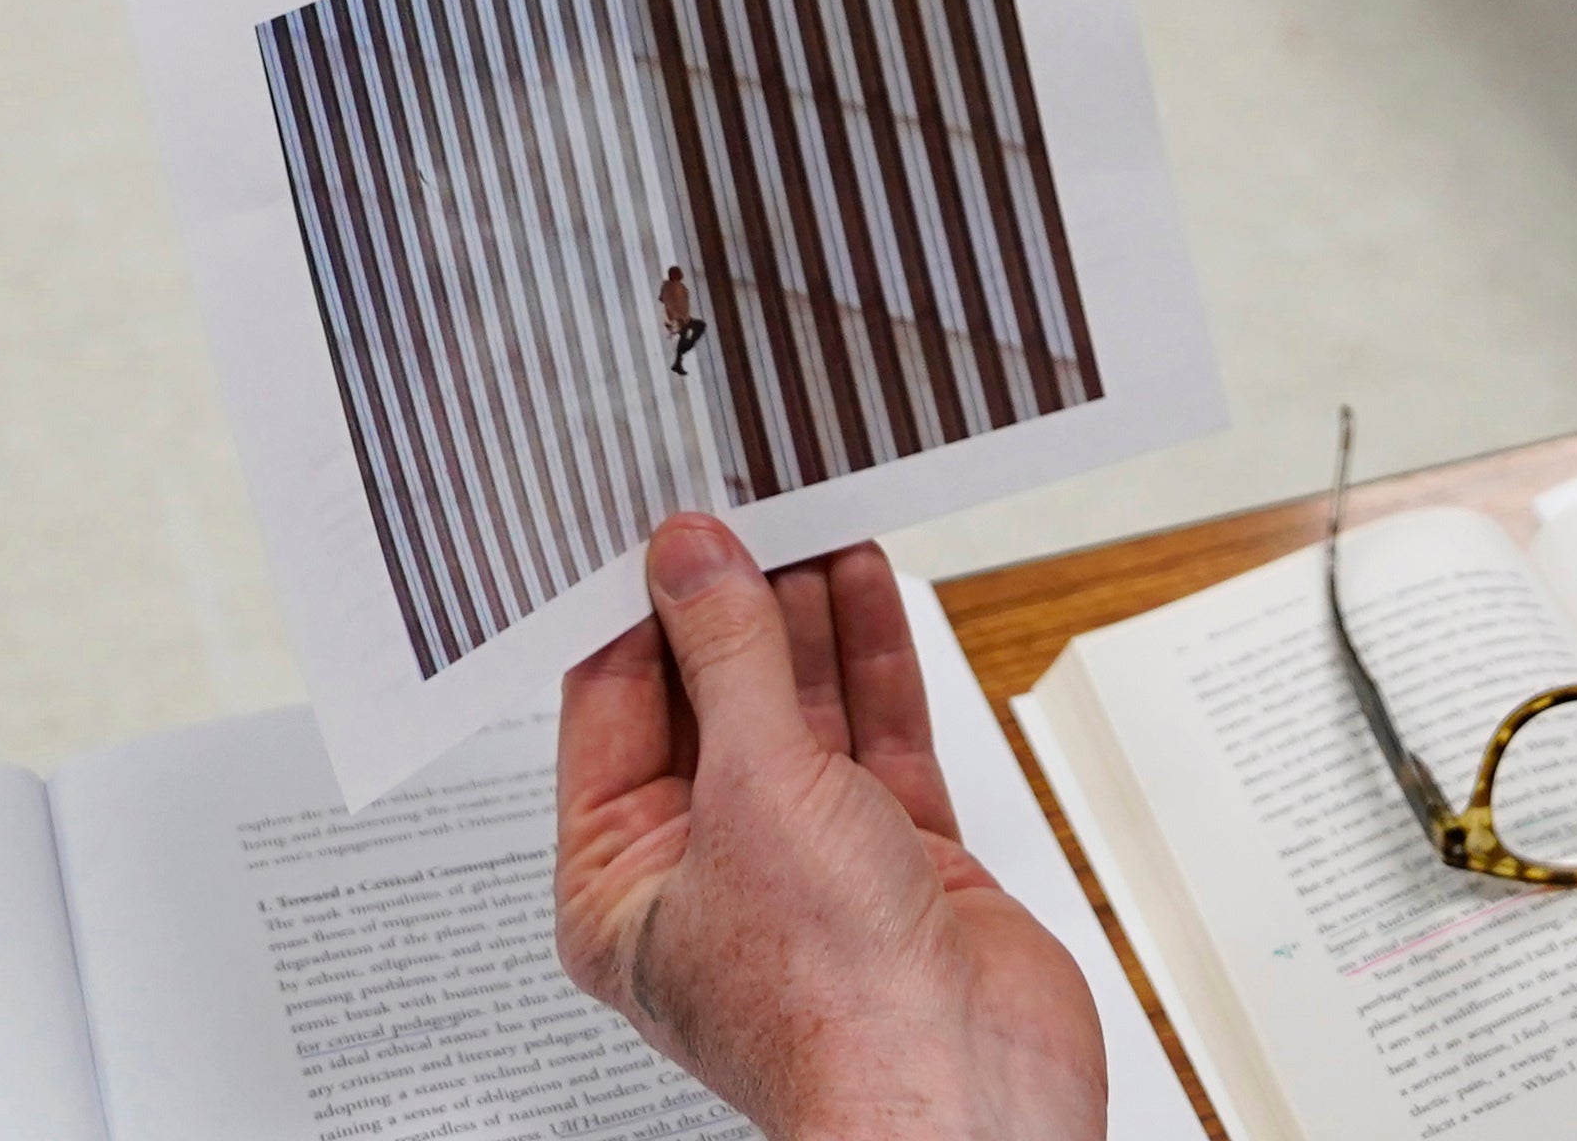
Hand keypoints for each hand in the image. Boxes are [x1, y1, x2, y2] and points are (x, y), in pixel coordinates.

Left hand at [557, 518, 1104, 1140]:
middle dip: (733, 601)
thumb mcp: (752, 789)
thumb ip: (728, 658)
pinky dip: (873, 656)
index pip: (613, 710)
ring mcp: (808, 865)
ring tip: (809, 509)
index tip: (662, 517)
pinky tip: (866, 577)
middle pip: (711, 702)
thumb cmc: (830, 1005)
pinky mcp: (897, 859)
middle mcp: (709, 874)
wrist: (963, 1094)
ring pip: (799, 710)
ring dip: (806, 613)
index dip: (638, 608)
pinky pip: (876, 737)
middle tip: (746, 496)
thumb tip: (693, 559)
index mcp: (620, 886)